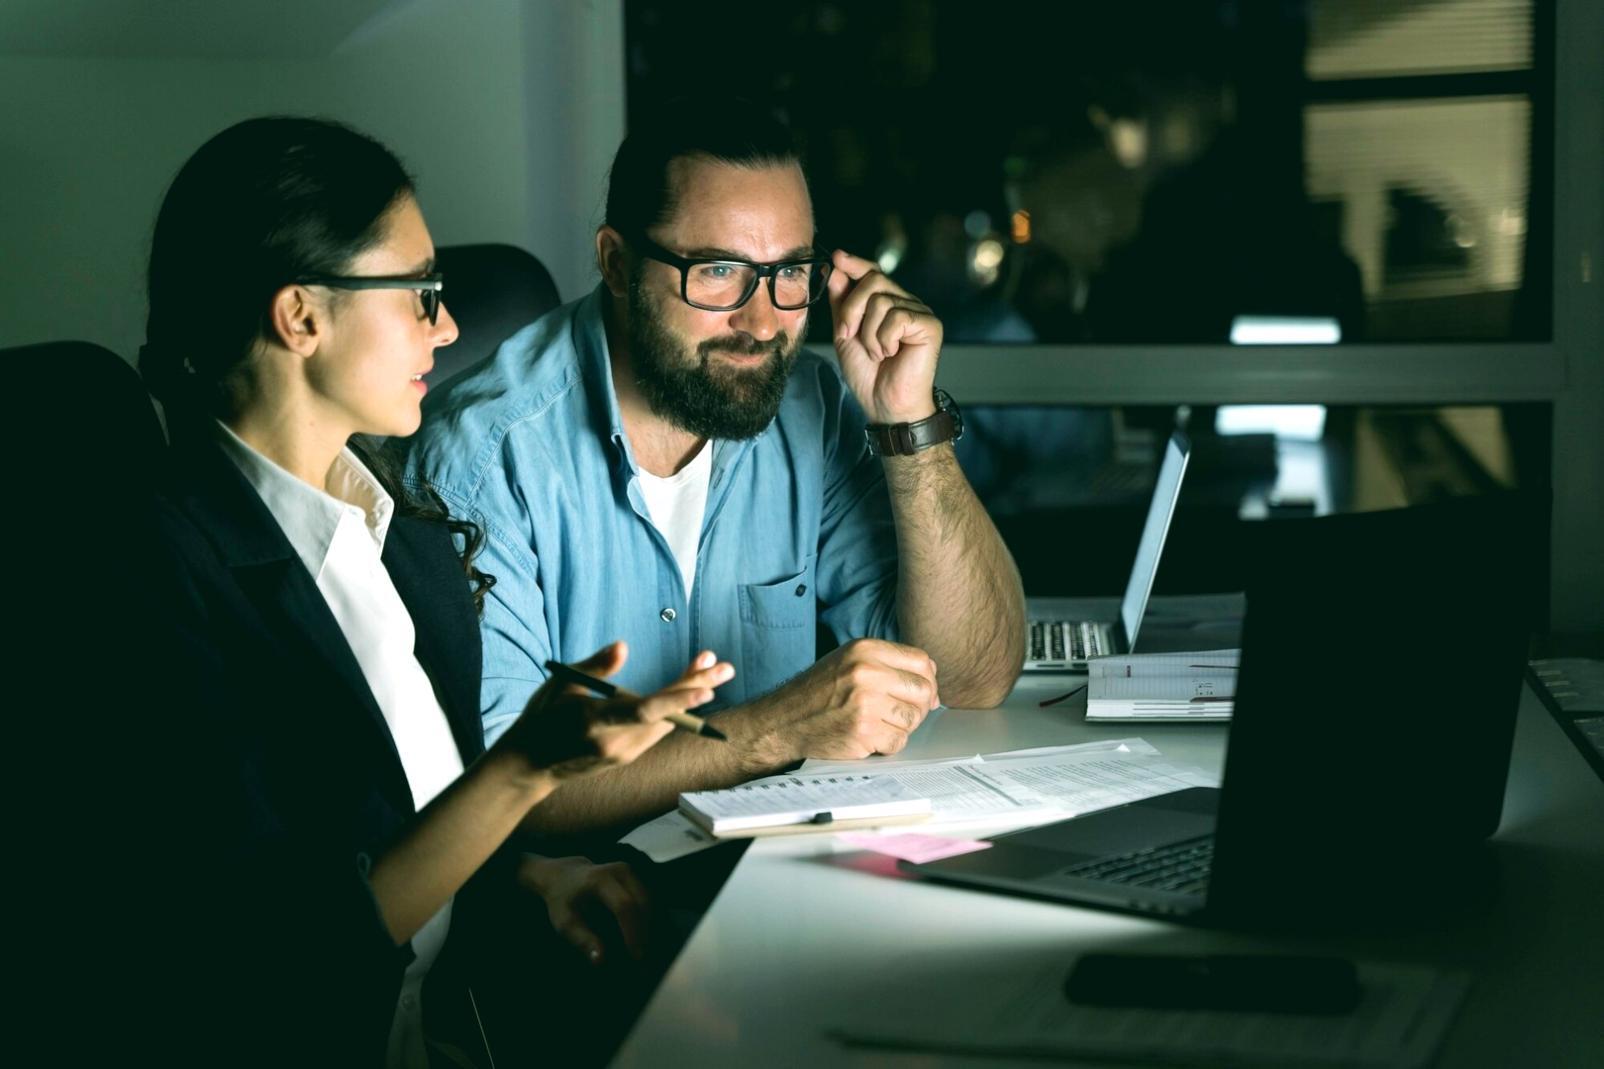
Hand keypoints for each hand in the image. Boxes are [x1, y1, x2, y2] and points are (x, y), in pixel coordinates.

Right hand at [495, 644, 733, 782]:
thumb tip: (623, 646)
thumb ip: (595, 667)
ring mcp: (624, 754)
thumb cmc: (542, 717)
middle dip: (696, 688)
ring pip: (666, 721)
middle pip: (665, 715)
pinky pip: (658, 728)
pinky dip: (675, 706)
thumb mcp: (561, 685)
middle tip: (725, 667)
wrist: (529, 766)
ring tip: (711, 664)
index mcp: (594, 722)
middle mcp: (615, 743)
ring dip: (689, 693)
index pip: (644, 712)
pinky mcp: (628, 756)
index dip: (677, 699)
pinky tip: (689, 686)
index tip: (706, 688)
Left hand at [516, 854, 649, 964]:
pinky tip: (641, 937)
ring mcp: (628, 870)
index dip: (632, 931)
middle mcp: (617, 870)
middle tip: (641, 958)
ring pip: (648, 902)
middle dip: (644, 932)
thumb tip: (600, 960)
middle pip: (641, 903)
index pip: (623, 905)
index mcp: (598, 879)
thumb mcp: (564, 922)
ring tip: (641, 949)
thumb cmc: (562, 901)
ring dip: (648, 927)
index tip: (635, 955)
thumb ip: (582, 939)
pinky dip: (647, 919)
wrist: (563, 875)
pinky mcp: (633, 875)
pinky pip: (647, 899)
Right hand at [762, 638, 939, 761]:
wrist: (783, 721)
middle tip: (900, 713)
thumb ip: (888, 665)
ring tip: (878, 723)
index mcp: (865, 649)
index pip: (921, 661)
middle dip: (919, 706)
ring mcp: (865, 703)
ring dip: (901, 726)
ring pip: (913, 718)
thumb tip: (932, 684)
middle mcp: (866, 672)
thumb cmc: (817, 693)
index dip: (927, 680)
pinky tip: (869, 737)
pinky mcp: (863, 732)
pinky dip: (888, 744)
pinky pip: (899, 741)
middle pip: (923, 690)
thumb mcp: (849, 662)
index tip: (921, 693)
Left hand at [826, 250, 943, 424]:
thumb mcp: (845, 334)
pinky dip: (884, 339)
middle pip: (874, 280)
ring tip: (877, 353)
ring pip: (881, 300)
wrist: (885, 404)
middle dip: (852, 307)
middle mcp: (906, 303)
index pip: (873, 273)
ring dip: (868, 332)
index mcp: (888, 304)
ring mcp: (920, 313)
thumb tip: (835, 269)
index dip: (855, 264)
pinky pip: (897, 317)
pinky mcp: (930, 325)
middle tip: (849, 334)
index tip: (837, 257)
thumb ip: (842, 303)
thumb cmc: (868, 374)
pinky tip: (891, 354)